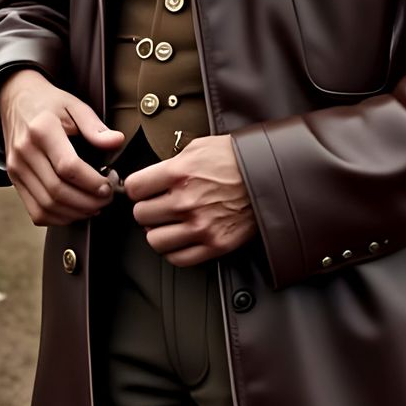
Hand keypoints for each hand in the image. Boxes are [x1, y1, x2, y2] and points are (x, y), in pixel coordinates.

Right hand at [0, 69, 124, 225]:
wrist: (14, 99)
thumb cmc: (48, 103)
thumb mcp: (74, 105)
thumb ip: (94, 126)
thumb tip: (117, 142)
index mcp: (41, 129)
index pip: (67, 166)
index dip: (92, 183)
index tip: (109, 186)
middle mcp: (25, 151)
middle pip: (57, 191)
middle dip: (88, 202)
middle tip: (106, 199)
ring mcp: (16, 167)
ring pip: (46, 205)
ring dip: (75, 212)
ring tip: (94, 206)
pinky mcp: (14, 179)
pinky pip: (35, 211)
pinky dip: (58, 218)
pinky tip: (75, 210)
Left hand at [124, 134, 256, 265]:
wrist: (272, 176)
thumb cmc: (236, 159)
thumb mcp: (198, 147)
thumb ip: (171, 163)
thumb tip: (151, 177)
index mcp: (179, 173)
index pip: (133, 188)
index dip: (136, 188)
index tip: (143, 190)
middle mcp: (186, 202)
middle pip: (141, 215)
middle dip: (147, 209)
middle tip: (157, 205)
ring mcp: (201, 226)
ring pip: (155, 240)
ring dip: (158, 232)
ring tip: (168, 223)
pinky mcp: (215, 245)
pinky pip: (178, 258)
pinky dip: (174, 250)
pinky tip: (180, 238)